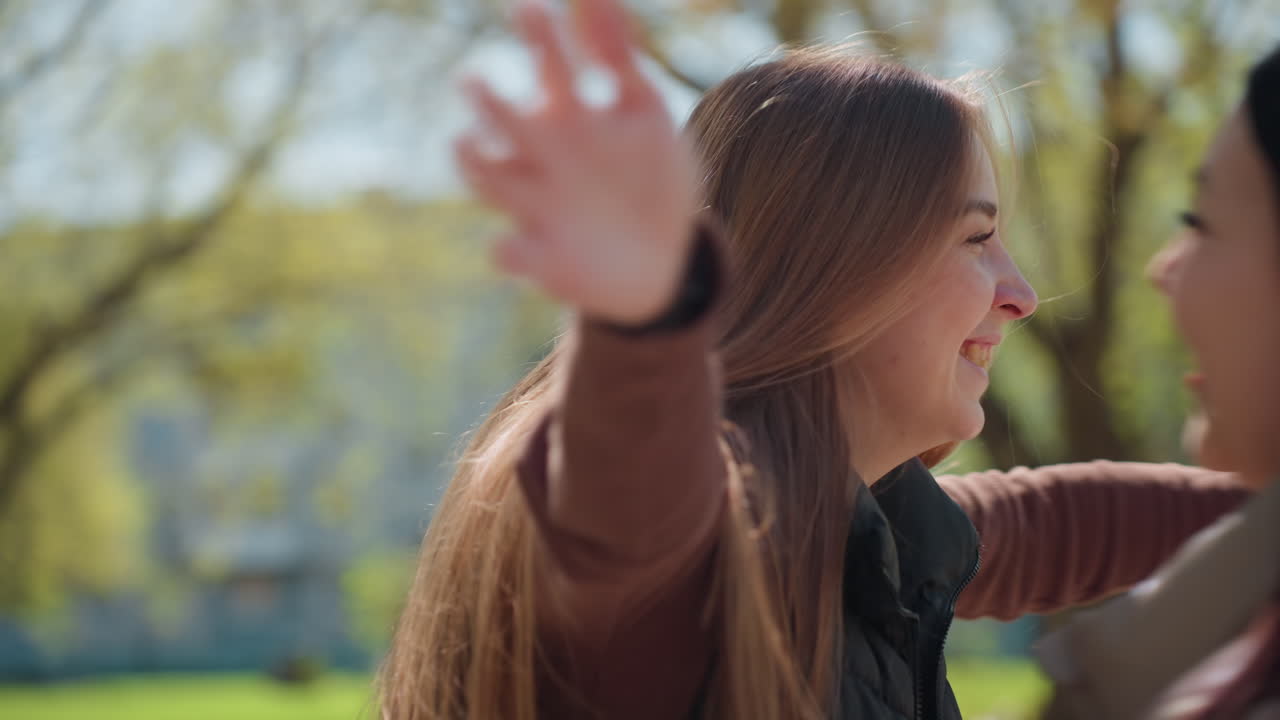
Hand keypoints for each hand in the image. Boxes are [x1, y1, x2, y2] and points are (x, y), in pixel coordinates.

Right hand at [454, 0, 698, 325]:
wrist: (661, 262)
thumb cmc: (649, 177)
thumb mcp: (644, 112)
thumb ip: (620, 57)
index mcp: (569, 118)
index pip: (551, 66)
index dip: (539, 34)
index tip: (531, 8)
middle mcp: (542, 157)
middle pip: (507, 121)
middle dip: (490, 102)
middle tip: (476, 81)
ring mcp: (536, 208)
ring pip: (490, 181)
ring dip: (473, 164)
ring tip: (467, 146)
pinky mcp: (540, 261)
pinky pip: (509, 253)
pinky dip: (506, 250)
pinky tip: (510, 247)